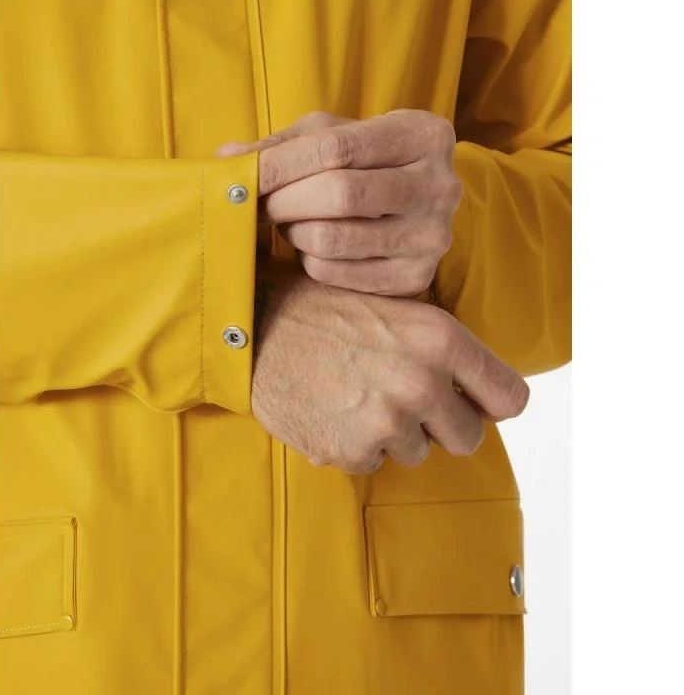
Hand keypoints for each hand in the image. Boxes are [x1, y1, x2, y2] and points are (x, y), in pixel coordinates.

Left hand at [218, 110, 460, 295]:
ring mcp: (433, 236)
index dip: (280, 165)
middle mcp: (439, 186)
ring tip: (293, 222)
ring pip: (333, 239)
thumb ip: (283, 145)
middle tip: (262, 205)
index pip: (336, 147)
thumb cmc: (367, 161)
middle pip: (339, 194)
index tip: (241, 176)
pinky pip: (337, 274)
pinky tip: (314, 246)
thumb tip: (226, 157)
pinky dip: (310, 261)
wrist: (419, 203)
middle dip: (284, 201)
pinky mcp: (417, 277)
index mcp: (423, 134)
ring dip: (295, 232)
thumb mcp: (334, 136)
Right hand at [251, 272, 528, 474]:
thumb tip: (477, 390)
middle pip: (468, 437)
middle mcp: (422, 384)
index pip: (510, 398)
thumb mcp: (398, 308)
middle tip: (404, 401)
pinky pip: (372, 462)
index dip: (491, 403)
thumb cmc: (326, 311)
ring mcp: (387, 423)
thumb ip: (443, 349)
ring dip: (393, 434)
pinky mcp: (352, 451)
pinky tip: (333, 410)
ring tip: (356, 396)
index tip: (473, 403)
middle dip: (441, 426)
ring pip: (416, 452)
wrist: (257, 328)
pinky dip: (356, 445)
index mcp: (442, 341)